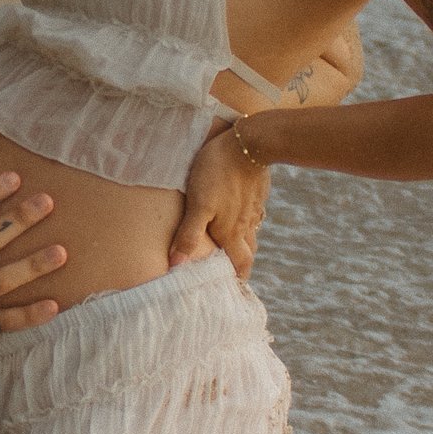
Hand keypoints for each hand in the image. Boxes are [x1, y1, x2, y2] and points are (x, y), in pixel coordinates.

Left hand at [171, 125, 270, 280]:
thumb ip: (188, 235)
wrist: (250, 141)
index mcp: (232, 232)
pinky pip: (253, 213)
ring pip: (251, 233)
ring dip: (243, 244)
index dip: (238, 280)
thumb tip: (176, 265)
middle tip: (232, 274)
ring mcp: (253, 207)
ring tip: (233, 249)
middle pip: (247, 251)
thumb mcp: (199, 205)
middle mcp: (246, 224)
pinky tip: (239, 216)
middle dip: (241, 265)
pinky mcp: (256, 191)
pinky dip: (246, 222)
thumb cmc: (219, 173)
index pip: (240, 264)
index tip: (234, 291)